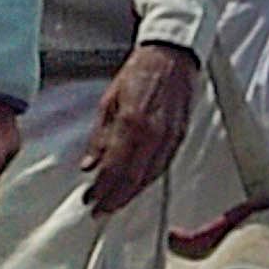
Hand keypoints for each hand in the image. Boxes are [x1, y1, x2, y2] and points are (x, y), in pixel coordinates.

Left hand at [80, 41, 199, 213]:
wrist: (171, 58)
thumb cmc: (140, 73)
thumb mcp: (108, 101)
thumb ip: (99, 137)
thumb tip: (89, 164)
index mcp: (132, 123)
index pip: (114, 168)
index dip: (101, 188)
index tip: (90, 199)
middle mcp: (153, 135)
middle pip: (133, 178)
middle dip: (114, 198)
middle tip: (99, 210)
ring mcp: (169, 138)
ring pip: (149, 177)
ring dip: (130, 194)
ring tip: (114, 203)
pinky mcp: (179, 138)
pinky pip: (162, 167)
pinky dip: (147, 181)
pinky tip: (136, 187)